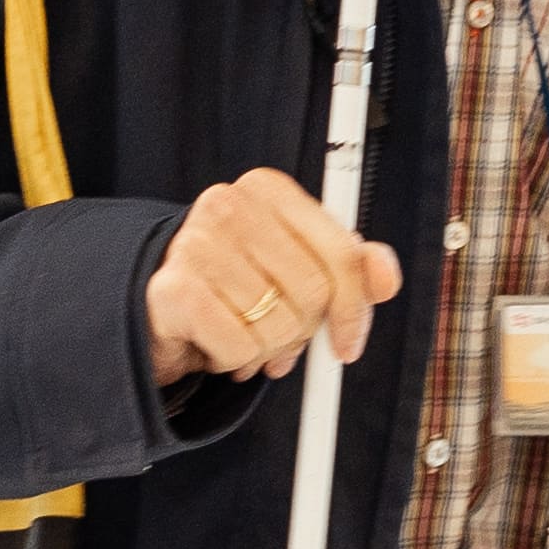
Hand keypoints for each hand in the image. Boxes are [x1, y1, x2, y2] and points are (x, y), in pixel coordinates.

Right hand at [143, 168, 401, 386]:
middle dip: (303, 329)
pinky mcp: (174, 289)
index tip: (348, 342)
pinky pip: (240, 347)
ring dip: (267, 347)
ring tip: (243, 332)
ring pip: (279, 324)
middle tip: (278, 332)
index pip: (342, 254)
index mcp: (268, 189)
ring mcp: (196, 243)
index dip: (353, 308)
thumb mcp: (303, 268)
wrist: (164, 305)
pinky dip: (235, 359)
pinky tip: (216, 342)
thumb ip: (352, 269)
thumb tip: (385, 275)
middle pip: (313, 293)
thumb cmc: (241, 282)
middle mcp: (228, 205)